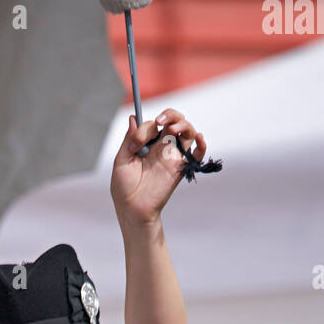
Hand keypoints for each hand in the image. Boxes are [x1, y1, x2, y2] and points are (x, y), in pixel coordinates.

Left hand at [110, 109, 206, 225]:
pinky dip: (202, 145)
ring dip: (183, 125)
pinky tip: (199, 138)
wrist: (132, 208)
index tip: (138, 141)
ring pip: (187, 132)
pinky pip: (197, 155)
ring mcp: (172, 156)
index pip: (154, 124)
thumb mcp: (122, 160)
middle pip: (175, 122)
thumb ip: (129, 139)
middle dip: (171, 115)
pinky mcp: (181, 168)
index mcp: (147, 143)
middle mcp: (162, 147)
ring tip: (173, 129)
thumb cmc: (124, 187)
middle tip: (161, 121)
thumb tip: (133, 117)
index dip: (147, 126)